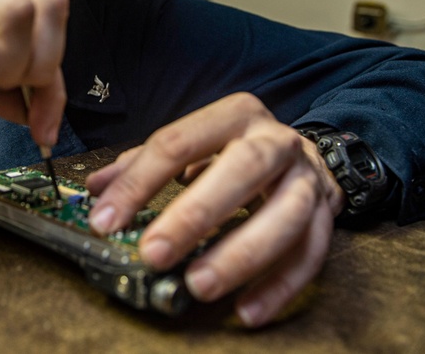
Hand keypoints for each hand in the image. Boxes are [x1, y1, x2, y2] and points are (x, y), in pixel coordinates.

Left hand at [84, 93, 345, 326]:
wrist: (305, 154)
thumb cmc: (236, 151)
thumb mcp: (193, 145)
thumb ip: (144, 164)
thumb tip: (96, 189)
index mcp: (234, 114)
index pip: (179, 142)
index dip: (138, 183)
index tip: (104, 222)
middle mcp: (276, 140)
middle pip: (242, 168)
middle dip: (196, 214)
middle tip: (153, 253)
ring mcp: (307, 177)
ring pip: (286, 214)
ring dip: (242, 253)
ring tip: (200, 285)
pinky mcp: (328, 214)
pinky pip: (311, 253)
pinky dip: (281, 286)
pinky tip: (247, 310)